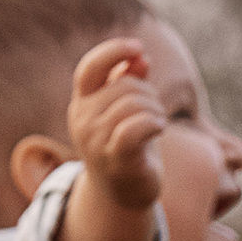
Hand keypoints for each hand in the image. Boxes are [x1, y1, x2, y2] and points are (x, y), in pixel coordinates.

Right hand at [66, 37, 166, 211]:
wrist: (124, 194)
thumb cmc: (128, 146)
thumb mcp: (128, 110)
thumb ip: (131, 81)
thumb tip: (142, 57)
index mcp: (82, 103)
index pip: (90, 68)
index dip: (113, 51)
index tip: (138, 47)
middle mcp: (82, 120)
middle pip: (124, 85)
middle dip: (149, 93)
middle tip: (156, 111)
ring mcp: (94, 141)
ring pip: (133, 104)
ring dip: (155, 110)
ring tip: (157, 123)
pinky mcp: (114, 159)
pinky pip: (137, 126)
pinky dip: (155, 122)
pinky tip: (159, 129)